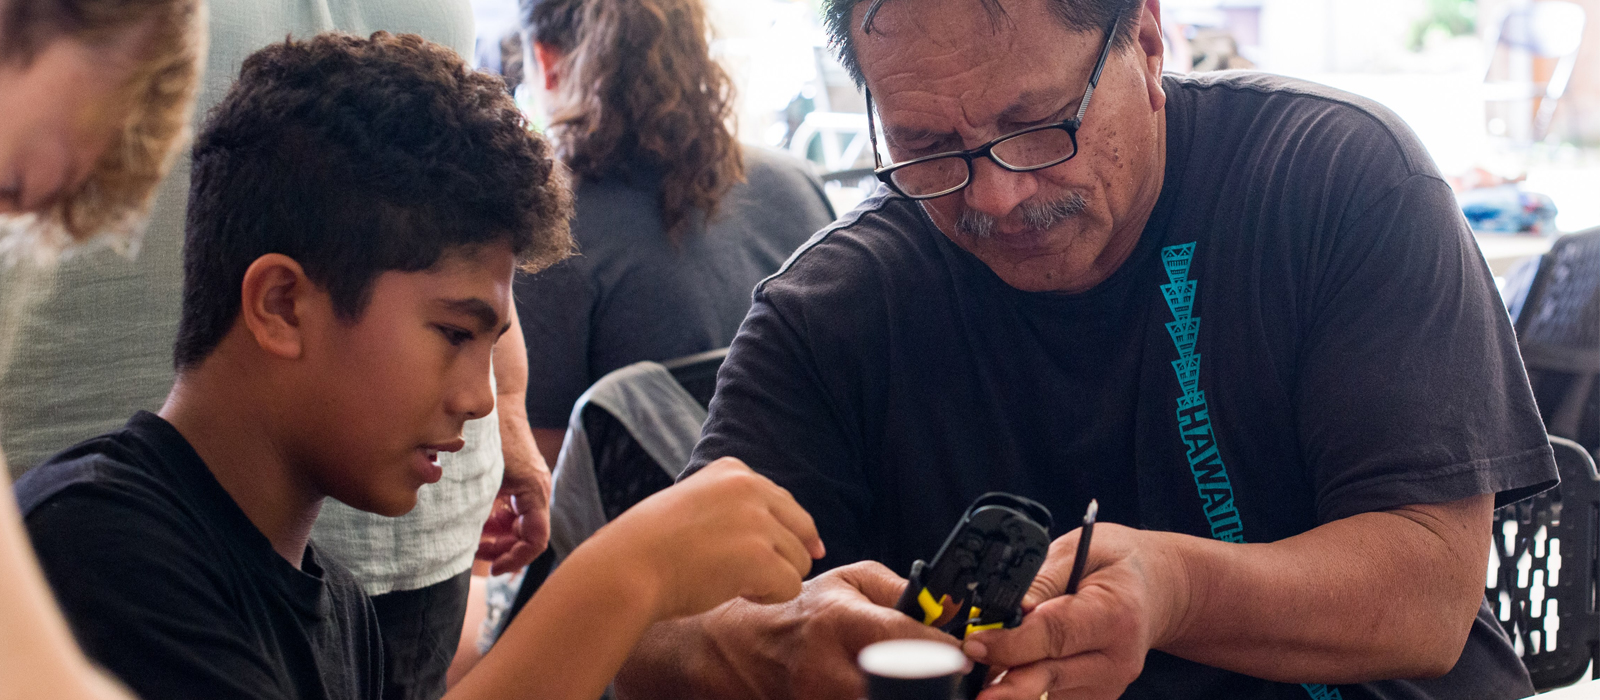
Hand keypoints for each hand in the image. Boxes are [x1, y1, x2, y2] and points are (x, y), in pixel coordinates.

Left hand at [476, 418, 551, 573]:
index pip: (536, 541)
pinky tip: (476, 520)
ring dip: (499, 537)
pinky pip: (515, 511)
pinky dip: (497, 521)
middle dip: (503, 550)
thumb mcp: (480, 475)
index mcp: (534, 492)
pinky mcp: (522, 481)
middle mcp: (538, 491)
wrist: (498, 400)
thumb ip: (477, 508)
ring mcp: (531, 486)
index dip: (515, 560)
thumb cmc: (490, 433)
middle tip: (475, 556)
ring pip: (521, 526)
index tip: (493, 569)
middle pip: (528, 537)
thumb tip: (462, 540)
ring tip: (472, 540)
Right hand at [593, 457, 826, 620]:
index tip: (771, 554)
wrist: (625, 569)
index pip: (783, 501)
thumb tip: (792, 534)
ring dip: (773, 578)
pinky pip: (791, 585)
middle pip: (801, 527)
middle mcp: (749, 487)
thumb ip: (735, 507)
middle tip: (756, 577)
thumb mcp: (694, 504)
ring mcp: (756, 520)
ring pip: (799, 559)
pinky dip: (770, 598)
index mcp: (732, 470)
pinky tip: (739, 595)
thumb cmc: (650, 548)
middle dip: (786, 555)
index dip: (783, 533)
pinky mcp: (759, 556)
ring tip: (734, 584)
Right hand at [690, 561, 962, 699]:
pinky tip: (891, 690)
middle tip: (950, 683)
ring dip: (907, 694)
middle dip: (931, 688)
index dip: (944, 653)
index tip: (967, 659)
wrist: (742, 649)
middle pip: (896, 689)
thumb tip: (947, 610)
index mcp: (837, 622)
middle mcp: (826, 668)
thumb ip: (900, 590)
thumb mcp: (848, 581)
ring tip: (923, 686)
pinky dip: (884, 697)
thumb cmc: (802, 612)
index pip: (903, 640)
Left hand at [961, 523, 1187, 699]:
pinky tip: (1014, 666)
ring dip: (1010, 679)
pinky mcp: (1099, 696)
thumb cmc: (1116, 565)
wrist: (1155, 590)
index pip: (1054, 636)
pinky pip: (1053, 695)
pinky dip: (1028, 682)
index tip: (975, 643)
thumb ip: (1040, 580)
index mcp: (1115, 615)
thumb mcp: (1078, 551)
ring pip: (1046, 690)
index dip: (1009, 643)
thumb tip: (1005, 608)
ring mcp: (1109, 683)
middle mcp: (1117, 658)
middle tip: (968, 666)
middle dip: (1001, 673)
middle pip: (1046, 674)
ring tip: (989, 657)